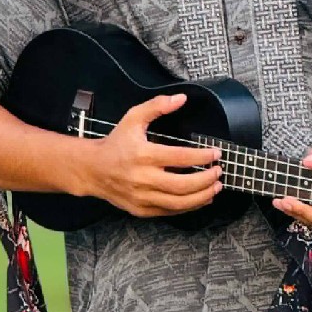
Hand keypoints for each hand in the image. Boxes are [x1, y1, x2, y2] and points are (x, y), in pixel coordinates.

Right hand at [80, 94, 222, 217]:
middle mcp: (143, 178)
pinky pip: (169, 212)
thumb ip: (157, 106)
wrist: (92, 169)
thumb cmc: (115, 143)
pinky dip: (188, 207)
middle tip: (219, 172)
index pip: (180, 158)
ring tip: (216, 187)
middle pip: (182, 185)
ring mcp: (142, 197)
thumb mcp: (132, 118)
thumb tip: (181, 98)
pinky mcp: (141, 210)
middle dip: (206, 179)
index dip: (201, 156)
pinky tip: (201, 199)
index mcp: (143, 155)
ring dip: (202, 196)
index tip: (216, 153)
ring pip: (179, 203)